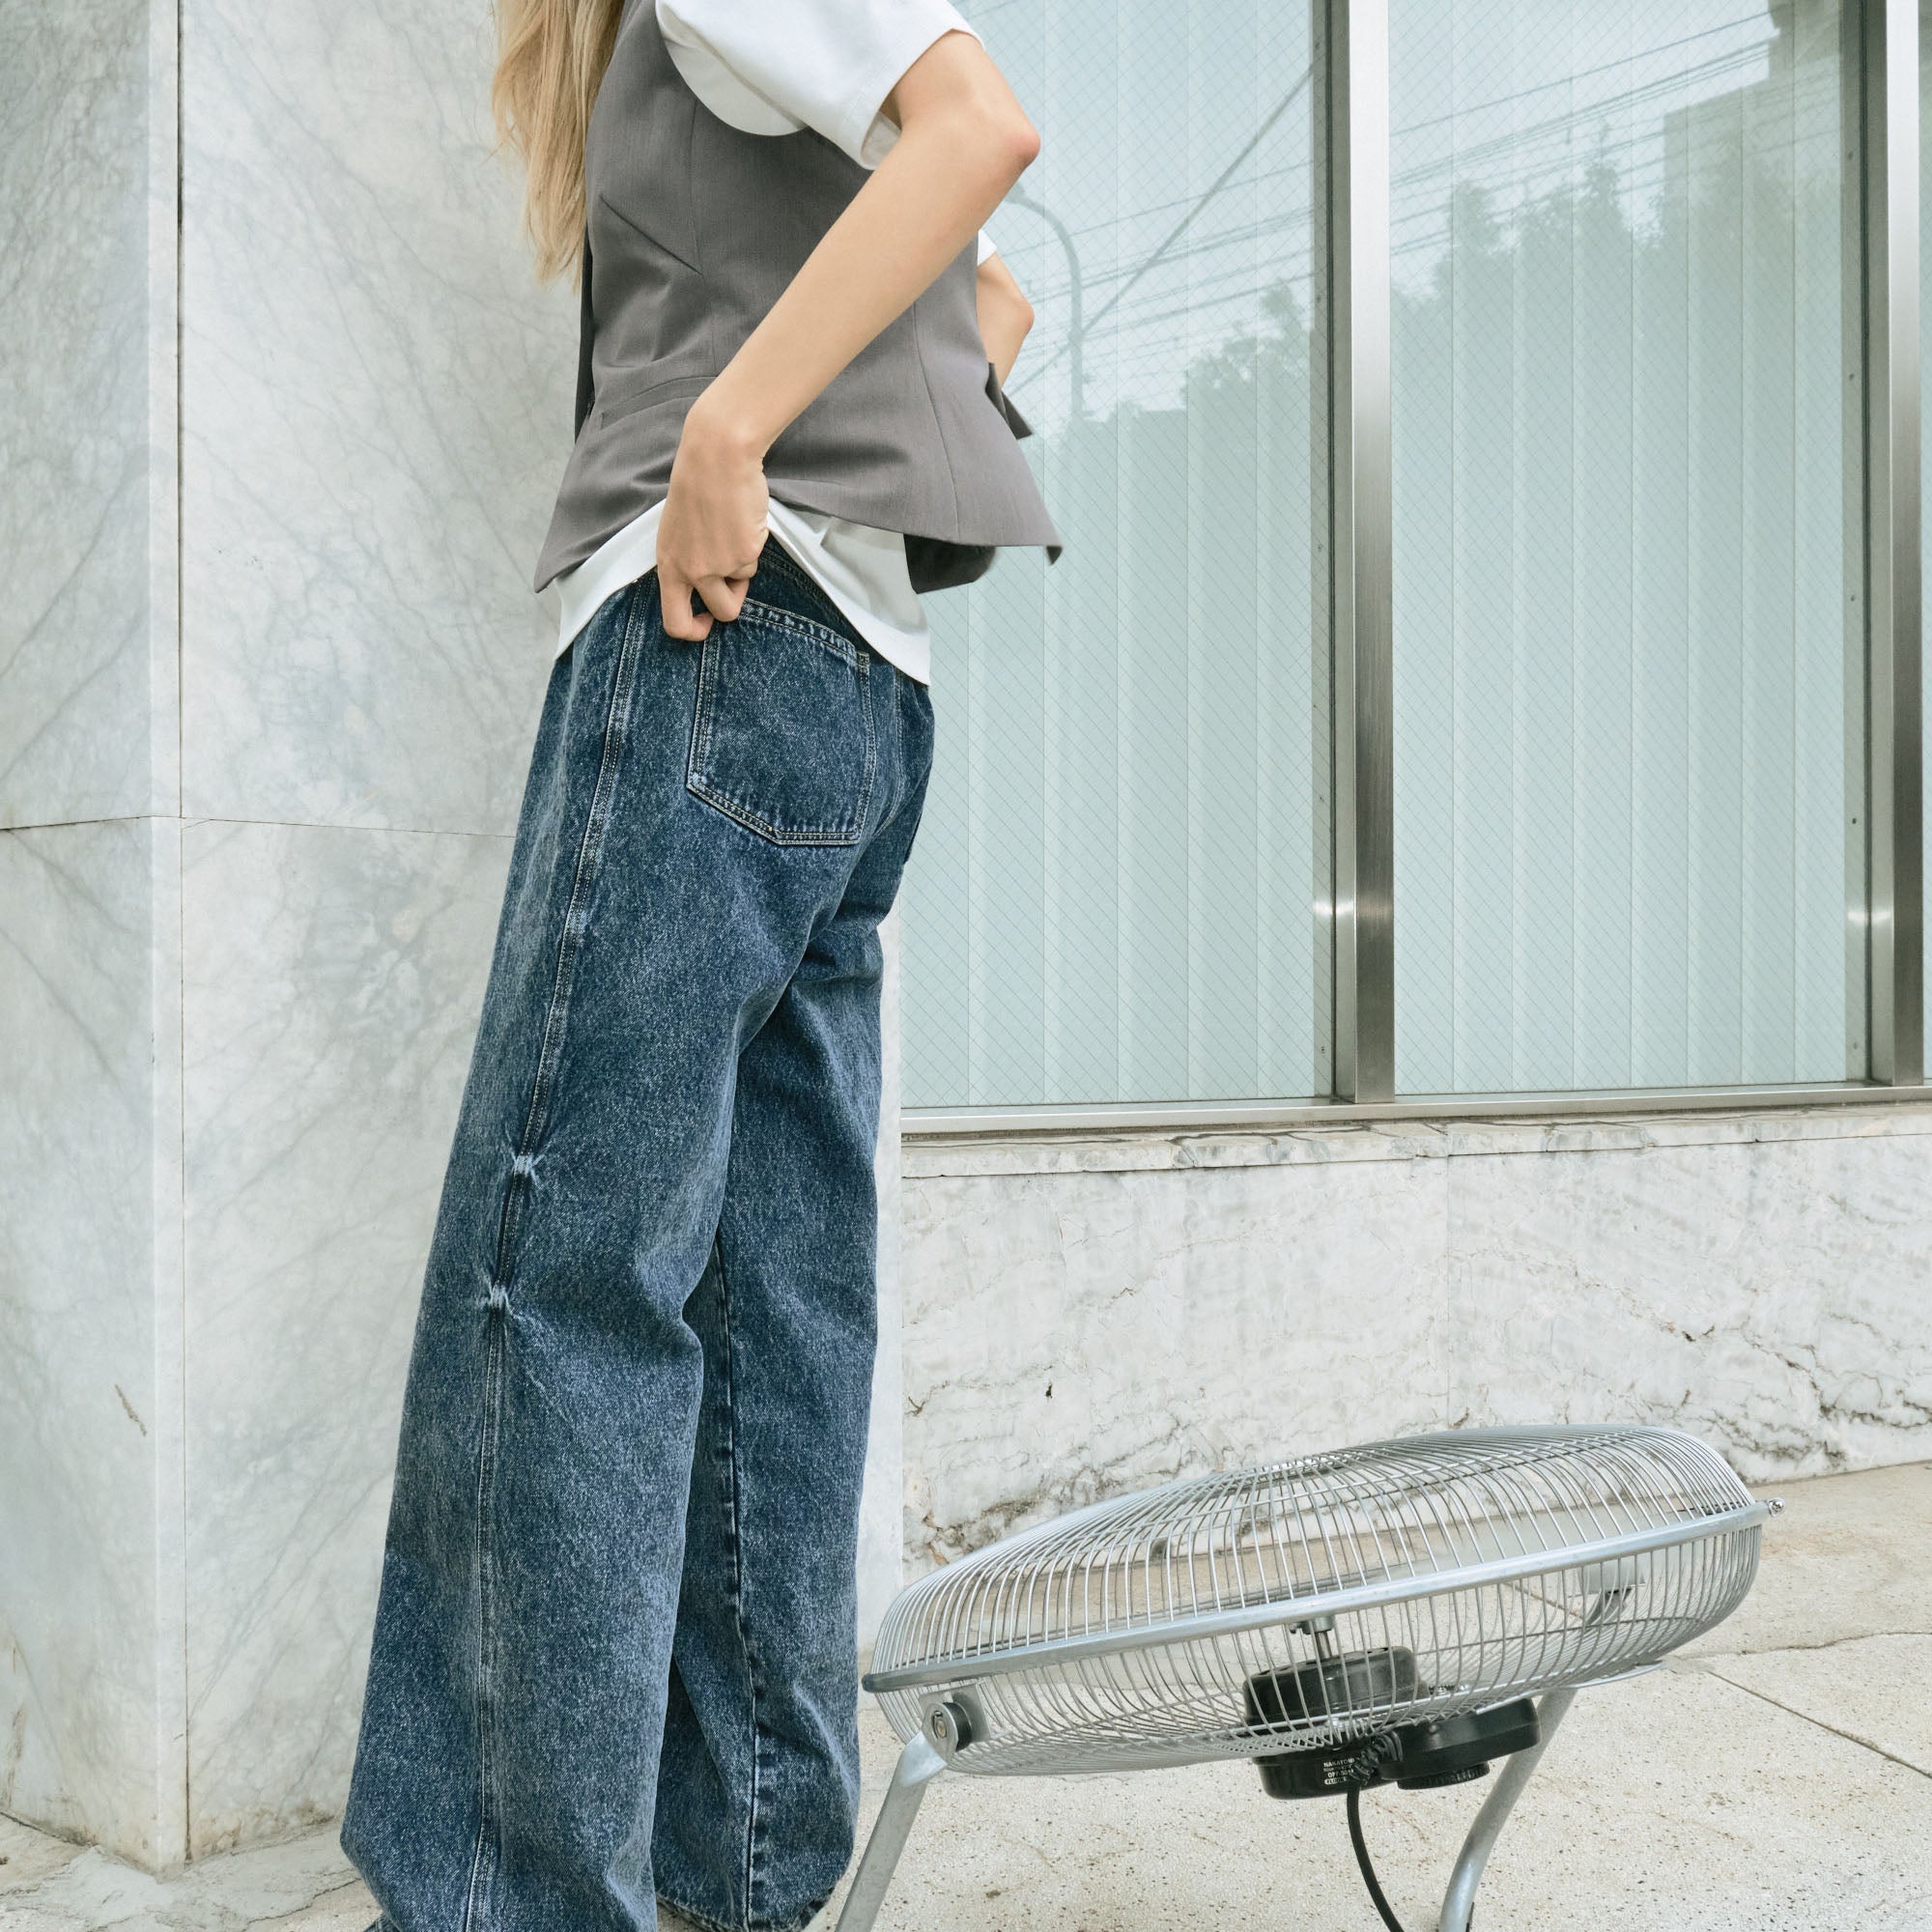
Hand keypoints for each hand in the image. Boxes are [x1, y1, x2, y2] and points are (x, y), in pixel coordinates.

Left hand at [656, 393, 769, 640]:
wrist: (717, 458)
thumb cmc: (696, 486)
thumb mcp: (677, 532)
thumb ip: (687, 561)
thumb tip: (707, 585)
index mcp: (669, 566)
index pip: (674, 622)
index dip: (693, 631)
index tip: (705, 620)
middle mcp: (692, 572)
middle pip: (720, 614)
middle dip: (730, 608)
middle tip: (733, 590)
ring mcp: (720, 566)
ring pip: (742, 586)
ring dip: (743, 569)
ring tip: (733, 534)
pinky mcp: (745, 555)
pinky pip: (754, 564)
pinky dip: (753, 547)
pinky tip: (742, 521)